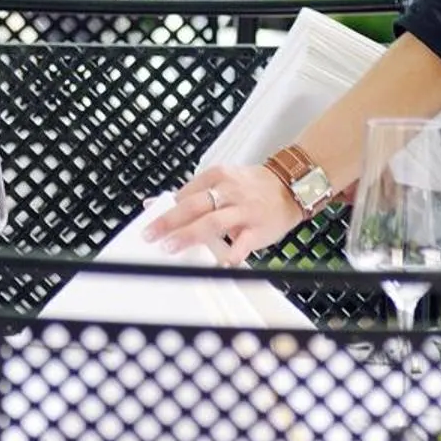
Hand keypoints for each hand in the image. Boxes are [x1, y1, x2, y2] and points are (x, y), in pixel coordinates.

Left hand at [142, 164, 304, 267]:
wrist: (291, 186)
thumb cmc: (252, 187)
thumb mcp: (221, 181)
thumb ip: (190, 193)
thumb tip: (154, 204)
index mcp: (217, 176)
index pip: (185, 193)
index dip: (165, 209)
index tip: (148, 223)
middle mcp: (229, 191)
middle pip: (193, 205)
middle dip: (169, 221)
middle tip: (151, 235)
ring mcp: (243, 210)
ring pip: (212, 222)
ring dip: (190, 235)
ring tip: (172, 247)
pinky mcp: (257, 229)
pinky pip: (242, 243)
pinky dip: (231, 254)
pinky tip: (219, 264)